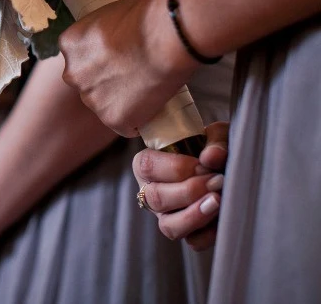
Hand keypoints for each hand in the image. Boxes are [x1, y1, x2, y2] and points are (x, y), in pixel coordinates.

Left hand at [59, 0, 199, 135]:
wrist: (168, 35)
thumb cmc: (151, 14)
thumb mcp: (114, 12)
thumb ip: (108, 30)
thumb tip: (121, 33)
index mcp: (70, 44)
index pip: (82, 59)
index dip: (104, 60)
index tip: (122, 58)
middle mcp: (73, 73)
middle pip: (89, 83)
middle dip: (108, 81)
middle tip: (136, 73)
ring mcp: (92, 98)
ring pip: (105, 105)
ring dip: (123, 101)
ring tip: (148, 86)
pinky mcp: (114, 118)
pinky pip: (126, 125)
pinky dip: (139, 119)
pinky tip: (153, 104)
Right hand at [134, 122, 228, 250]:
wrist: (232, 167)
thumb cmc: (216, 147)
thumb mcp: (217, 135)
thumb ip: (216, 140)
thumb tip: (211, 157)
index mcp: (148, 164)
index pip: (147, 167)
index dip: (177, 168)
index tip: (205, 164)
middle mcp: (152, 192)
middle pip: (156, 198)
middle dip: (189, 191)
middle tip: (217, 181)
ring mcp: (168, 216)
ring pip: (169, 226)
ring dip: (195, 216)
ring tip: (218, 201)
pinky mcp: (189, 233)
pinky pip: (193, 242)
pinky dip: (209, 234)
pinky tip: (223, 218)